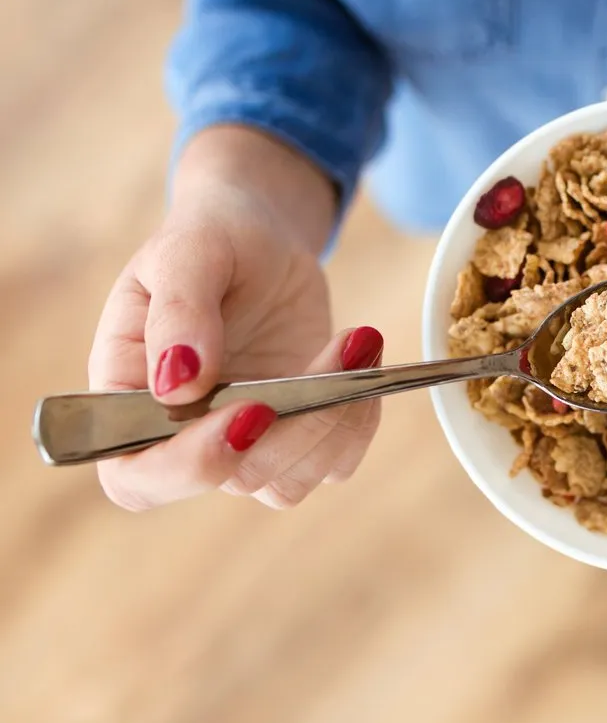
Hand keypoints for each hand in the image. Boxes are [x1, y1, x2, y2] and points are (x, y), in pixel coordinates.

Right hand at [88, 126, 385, 510]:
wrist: (258, 241)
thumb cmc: (206, 244)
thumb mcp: (185, 254)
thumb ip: (178, 314)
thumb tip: (177, 387)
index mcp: (127, 404)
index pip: (138, 478)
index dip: (193, 465)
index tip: (253, 410)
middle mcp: (184, 440)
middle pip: (236, 479)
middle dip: (293, 429)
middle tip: (333, 357)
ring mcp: (246, 445)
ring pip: (291, 481)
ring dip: (334, 421)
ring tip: (356, 341)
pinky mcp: (299, 438)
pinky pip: (336, 461)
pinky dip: (359, 418)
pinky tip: (364, 355)